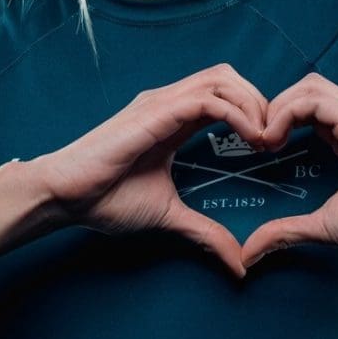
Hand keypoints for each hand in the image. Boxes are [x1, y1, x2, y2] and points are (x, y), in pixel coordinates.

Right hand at [31, 63, 267, 278]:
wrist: (64, 195)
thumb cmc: (104, 199)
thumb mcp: (167, 215)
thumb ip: (204, 230)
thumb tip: (239, 263)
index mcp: (173, 119)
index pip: (224, 93)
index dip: (253, 110)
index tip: (269, 146)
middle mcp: (169, 101)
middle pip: (228, 75)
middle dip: (259, 99)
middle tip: (273, 138)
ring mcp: (162, 102)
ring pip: (222, 78)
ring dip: (252, 103)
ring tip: (264, 138)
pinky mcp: (155, 111)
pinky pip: (207, 99)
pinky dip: (236, 113)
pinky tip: (248, 138)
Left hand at [241, 72, 337, 268]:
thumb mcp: (323, 225)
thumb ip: (287, 230)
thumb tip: (250, 251)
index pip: (308, 105)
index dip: (279, 116)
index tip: (260, 146)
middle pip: (307, 87)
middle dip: (275, 105)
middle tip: (257, 140)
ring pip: (310, 87)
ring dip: (278, 107)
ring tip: (264, 139)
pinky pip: (316, 101)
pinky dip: (289, 112)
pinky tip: (276, 138)